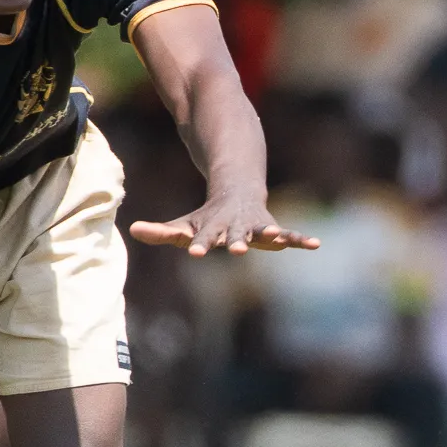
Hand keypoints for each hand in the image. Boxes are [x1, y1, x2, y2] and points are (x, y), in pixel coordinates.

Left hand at [130, 195, 318, 256]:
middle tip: (237, 251)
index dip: (200, 244)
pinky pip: (291, 235)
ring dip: (272, 235)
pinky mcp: (273, 229)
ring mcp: (257, 226)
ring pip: (264, 231)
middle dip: (237, 242)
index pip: (204, 236)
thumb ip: (161, 232)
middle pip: (236, 235)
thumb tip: (132, 231)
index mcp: (214, 226)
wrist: (239, 194)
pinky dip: (302, 239)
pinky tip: (315, 245)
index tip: (195, 253)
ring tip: (280, 239)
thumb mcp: (184, 226)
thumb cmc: (208, 218)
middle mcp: (236, 226)